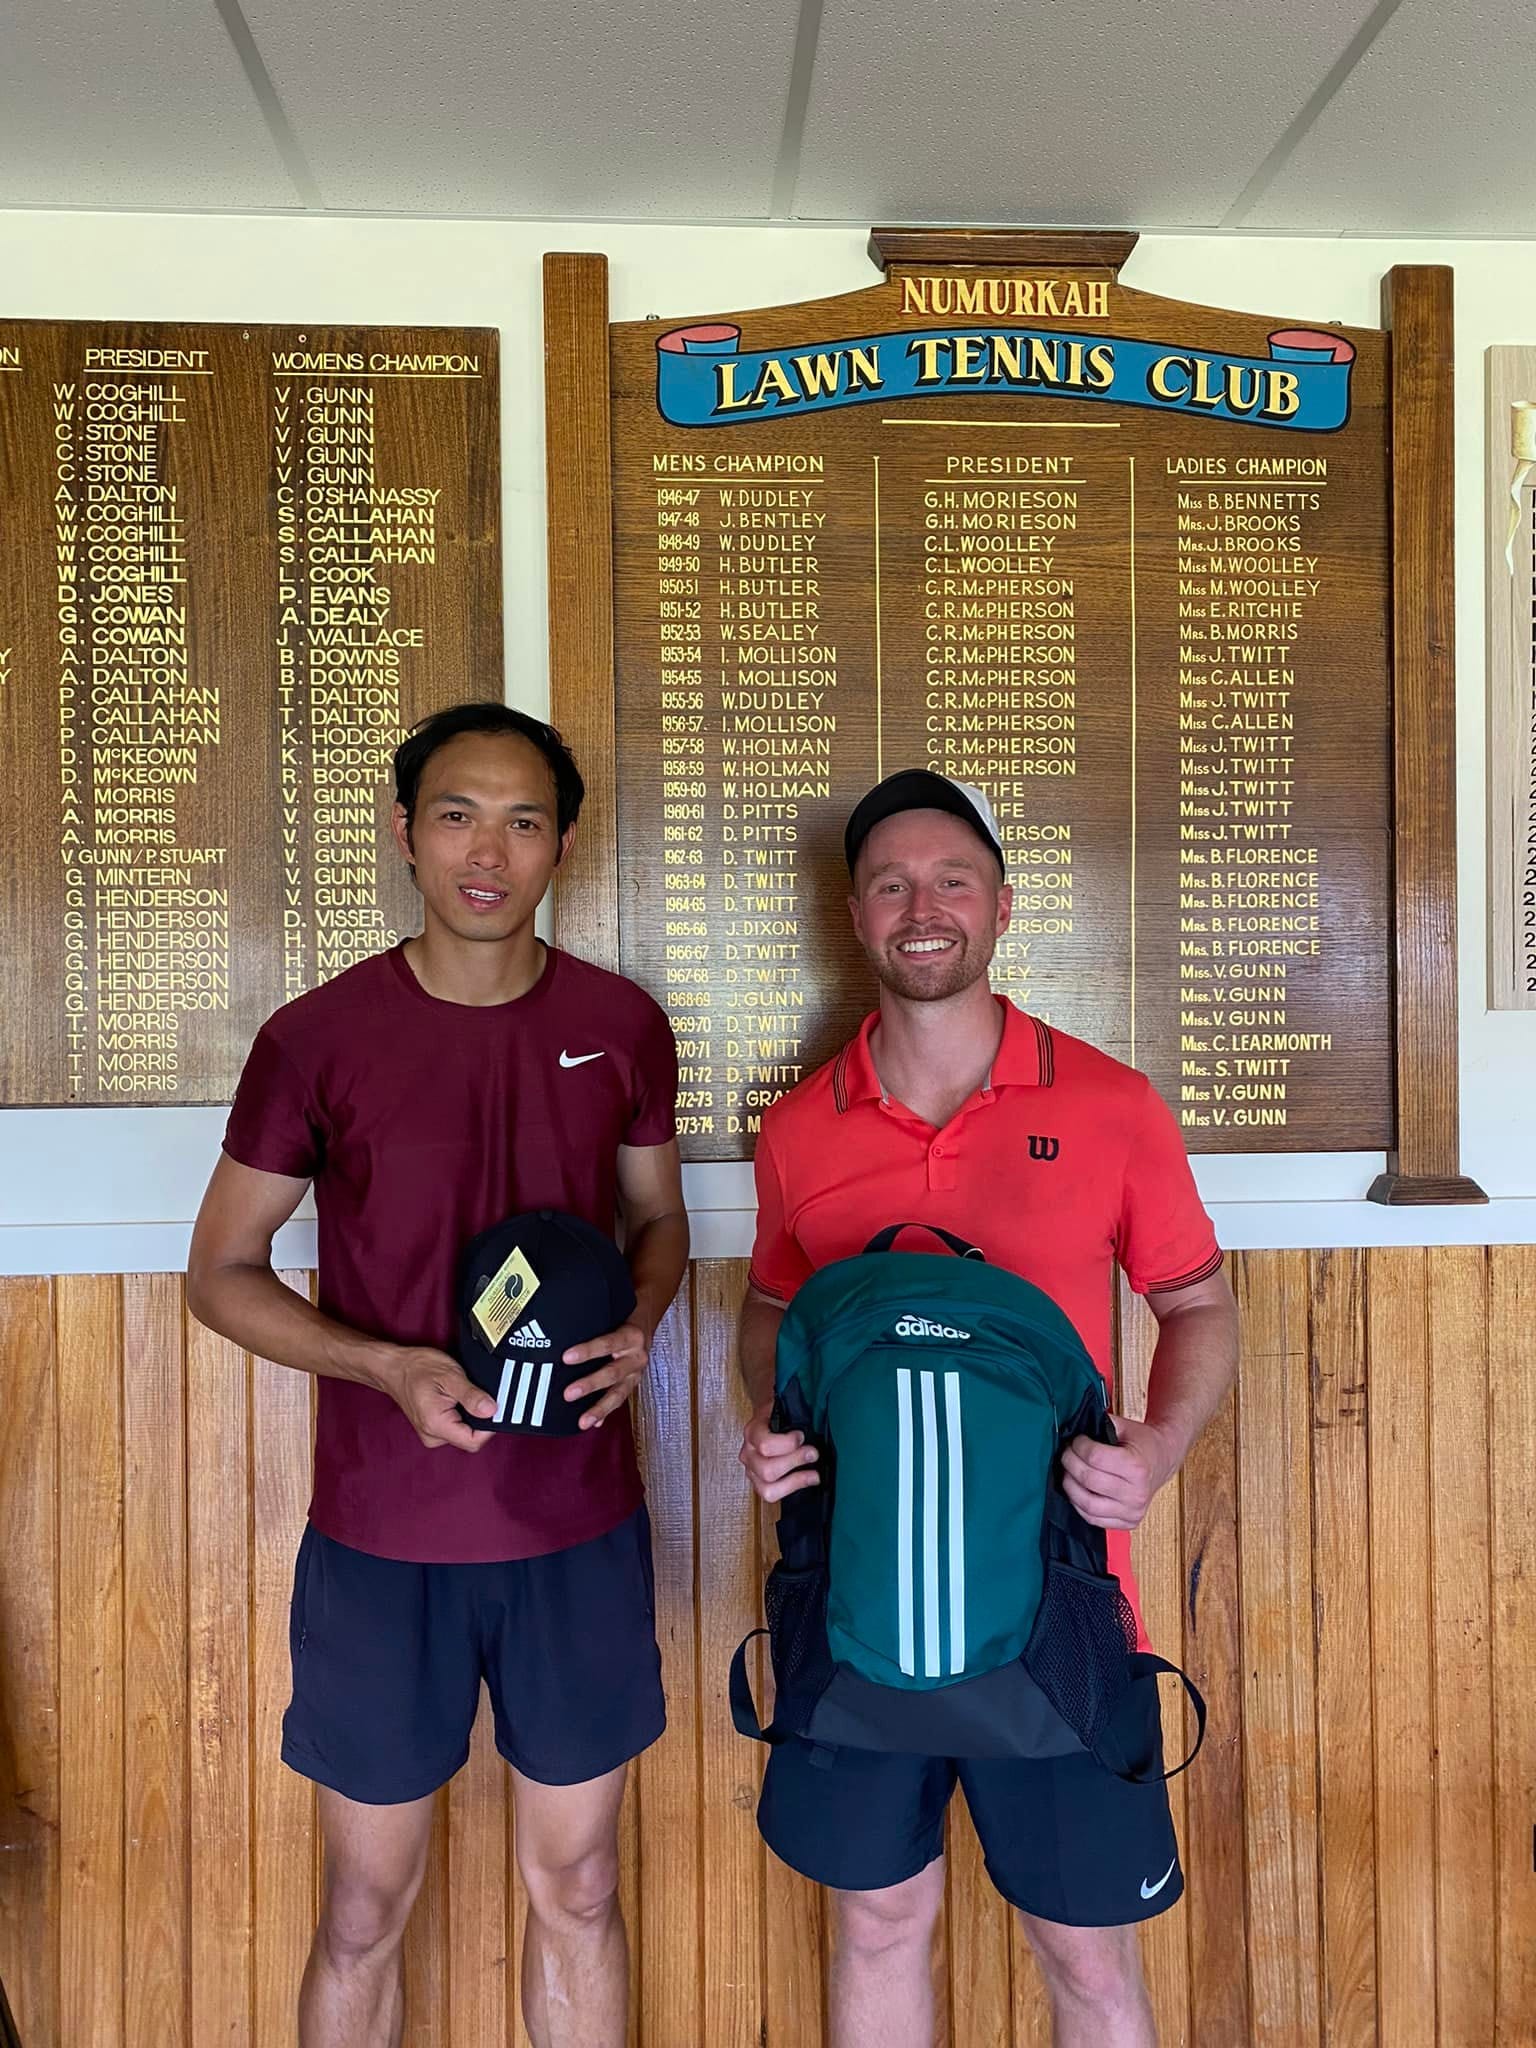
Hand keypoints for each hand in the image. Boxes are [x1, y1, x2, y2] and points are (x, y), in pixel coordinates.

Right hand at [379, 1346, 495, 1451]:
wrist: (395, 1367)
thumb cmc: (417, 1368)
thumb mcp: (450, 1376)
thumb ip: (472, 1396)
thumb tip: (492, 1410)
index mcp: (436, 1425)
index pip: (474, 1441)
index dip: (490, 1426)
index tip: (495, 1406)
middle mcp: (432, 1435)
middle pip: (471, 1438)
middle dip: (480, 1418)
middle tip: (478, 1394)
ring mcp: (431, 1433)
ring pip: (464, 1431)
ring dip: (470, 1415)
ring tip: (462, 1394)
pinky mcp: (433, 1428)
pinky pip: (456, 1426)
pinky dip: (462, 1413)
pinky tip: (456, 1398)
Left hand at [562, 1321, 649, 1428]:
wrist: (645, 1322)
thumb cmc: (624, 1316)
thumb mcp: (614, 1311)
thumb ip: (594, 1318)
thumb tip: (563, 1319)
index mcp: (631, 1336)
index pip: (607, 1343)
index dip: (587, 1351)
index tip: (566, 1357)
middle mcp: (636, 1357)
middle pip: (612, 1373)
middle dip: (590, 1385)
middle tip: (568, 1393)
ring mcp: (635, 1374)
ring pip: (618, 1394)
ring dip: (599, 1409)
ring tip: (582, 1421)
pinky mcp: (631, 1386)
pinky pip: (618, 1401)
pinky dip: (605, 1414)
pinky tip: (594, 1423)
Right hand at [739, 1402, 819, 1502]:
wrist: (767, 1418)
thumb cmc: (777, 1414)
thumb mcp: (783, 1407)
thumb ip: (794, 1414)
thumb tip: (813, 1423)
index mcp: (752, 1432)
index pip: (765, 1444)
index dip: (787, 1443)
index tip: (802, 1436)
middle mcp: (748, 1453)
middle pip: (767, 1470)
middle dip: (795, 1462)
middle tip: (813, 1454)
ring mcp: (752, 1471)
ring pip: (767, 1488)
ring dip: (795, 1481)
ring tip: (813, 1474)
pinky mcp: (759, 1483)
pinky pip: (771, 1495)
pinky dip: (792, 1489)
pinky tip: (806, 1480)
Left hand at [1061, 1415, 1175, 1530]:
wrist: (1162, 1460)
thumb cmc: (1143, 1443)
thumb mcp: (1125, 1427)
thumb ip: (1100, 1425)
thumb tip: (1072, 1426)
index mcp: (1137, 1466)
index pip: (1095, 1457)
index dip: (1078, 1446)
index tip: (1076, 1441)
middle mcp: (1137, 1492)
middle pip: (1089, 1480)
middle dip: (1070, 1463)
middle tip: (1067, 1454)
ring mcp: (1133, 1511)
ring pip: (1088, 1505)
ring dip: (1070, 1487)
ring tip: (1068, 1472)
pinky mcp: (1128, 1522)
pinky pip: (1094, 1520)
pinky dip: (1079, 1505)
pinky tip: (1077, 1490)